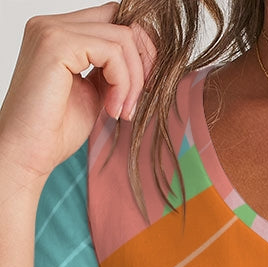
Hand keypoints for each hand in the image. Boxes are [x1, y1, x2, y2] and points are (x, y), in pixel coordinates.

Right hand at [0, 1, 156, 185]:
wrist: (28, 151)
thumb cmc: (56, 129)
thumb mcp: (94, 92)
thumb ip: (111, 71)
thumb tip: (142, 60)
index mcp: (59, 33)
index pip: (112, 18)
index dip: (137, 50)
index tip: (143, 87)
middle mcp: (51, 25)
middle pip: (121, 23)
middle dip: (141, 64)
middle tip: (136, 102)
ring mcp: (52, 31)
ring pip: (121, 38)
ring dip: (133, 81)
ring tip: (121, 111)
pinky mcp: (56, 44)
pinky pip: (112, 53)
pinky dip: (123, 84)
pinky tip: (112, 109)